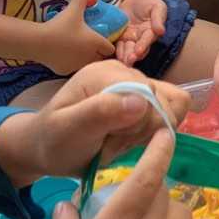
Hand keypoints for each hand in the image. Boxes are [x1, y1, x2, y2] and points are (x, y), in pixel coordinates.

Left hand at [0, 61, 190, 187]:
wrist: (46, 148)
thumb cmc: (53, 141)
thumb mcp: (68, 130)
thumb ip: (100, 113)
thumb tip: (142, 101)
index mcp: (104, 73)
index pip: (148, 94)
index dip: (138, 125)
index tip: (110, 143)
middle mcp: (123, 71)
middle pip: (162, 100)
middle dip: (142, 131)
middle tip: (111, 145)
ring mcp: (135, 82)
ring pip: (172, 104)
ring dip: (151, 130)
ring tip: (121, 141)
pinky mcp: (143, 95)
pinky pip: (172, 105)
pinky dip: (159, 127)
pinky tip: (134, 137)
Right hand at [36, 0, 115, 75]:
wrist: (39, 42)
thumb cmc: (60, 26)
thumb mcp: (73, 9)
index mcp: (96, 43)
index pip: (110, 49)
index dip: (108, 44)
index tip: (103, 39)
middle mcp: (90, 57)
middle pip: (101, 59)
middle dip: (99, 53)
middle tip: (92, 44)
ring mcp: (78, 66)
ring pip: (87, 65)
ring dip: (86, 59)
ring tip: (79, 50)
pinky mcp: (65, 71)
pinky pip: (73, 68)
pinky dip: (71, 63)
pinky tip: (65, 55)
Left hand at [115, 0, 167, 65]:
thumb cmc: (149, 3)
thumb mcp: (157, 7)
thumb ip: (158, 18)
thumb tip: (161, 31)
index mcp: (150, 32)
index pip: (147, 40)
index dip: (143, 46)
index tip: (138, 52)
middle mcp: (140, 38)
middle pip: (136, 49)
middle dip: (132, 56)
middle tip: (128, 61)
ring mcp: (129, 38)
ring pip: (125, 49)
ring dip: (123, 56)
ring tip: (120, 60)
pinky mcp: (119, 36)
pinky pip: (115, 44)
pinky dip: (113, 49)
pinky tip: (108, 53)